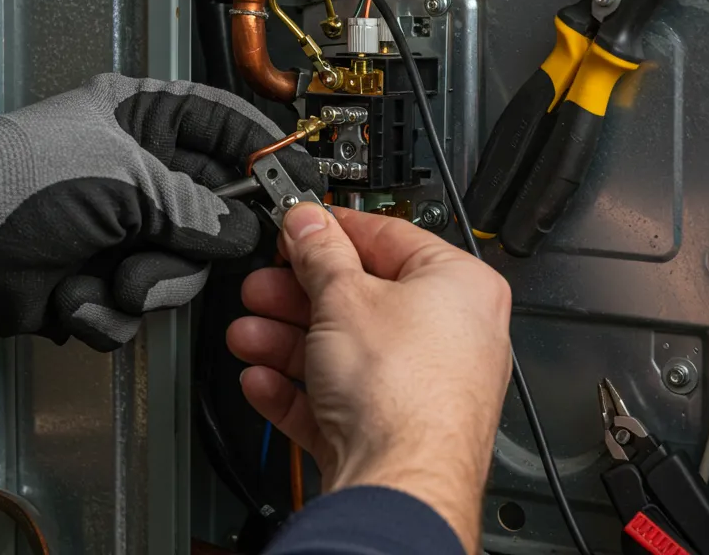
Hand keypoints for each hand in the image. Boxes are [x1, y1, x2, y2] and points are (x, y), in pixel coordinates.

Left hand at [0, 74, 322, 349]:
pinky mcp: (95, 279)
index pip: (226, 128)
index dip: (264, 155)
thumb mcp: (124, 182)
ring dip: (143, 286)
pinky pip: (134, 308)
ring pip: (177, 273)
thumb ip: (198, 208)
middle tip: (169, 250)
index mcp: (142, 122)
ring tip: (107, 276)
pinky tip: (73, 293)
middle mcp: (135, 174)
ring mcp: (116, 229)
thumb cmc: (12, 183)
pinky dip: (104, 310)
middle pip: (212, 216)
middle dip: (187, 248)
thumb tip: (247, 230)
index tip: (297, 184)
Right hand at [227, 205, 510, 550]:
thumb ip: (319, 253)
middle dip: (297, 294)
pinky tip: (262, 379)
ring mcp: (421, 390)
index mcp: (460, 288)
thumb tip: (308, 223)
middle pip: (360, 299)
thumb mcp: (343, 297)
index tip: (295, 228)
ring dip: (286, 342)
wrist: (400, 484)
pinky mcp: (388, 434)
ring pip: (342, 352)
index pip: (390, 238)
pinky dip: (297, 388)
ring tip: (248, 333)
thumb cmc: (404, 393)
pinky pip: (337, 400)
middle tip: (262, 284)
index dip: (333, 230)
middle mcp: (451, 338)